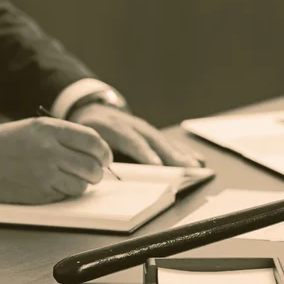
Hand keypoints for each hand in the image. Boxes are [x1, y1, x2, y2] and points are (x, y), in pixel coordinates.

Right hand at [0, 117, 112, 203]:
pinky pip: (67, 194)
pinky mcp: (39, 193)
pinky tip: (57, 185)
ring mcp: (44, 173)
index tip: (105, 157)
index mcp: (49, 129)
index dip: (104, 151)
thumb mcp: (34, 128)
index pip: (92, 141)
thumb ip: (64, 136)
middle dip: (98, 170)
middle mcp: (49, 149)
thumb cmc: (4, 144)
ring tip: (74, 178)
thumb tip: (95, 150)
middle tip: (94, 172)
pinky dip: (68, 192)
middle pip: (92, 164)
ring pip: (83, 183)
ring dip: (84, 183)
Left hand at [69, 103, 202, 166]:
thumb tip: (108, 175)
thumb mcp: (86, 141)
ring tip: (196, 167)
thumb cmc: (88, 131)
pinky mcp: (152, 132)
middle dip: (171, 155)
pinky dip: (183, 151)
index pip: (131, 140)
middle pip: (154, 141)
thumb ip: (97, 156)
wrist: (91, 109)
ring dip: (181, 155)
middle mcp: (133, 125)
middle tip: (186, 168)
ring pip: (165, 141)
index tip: (156, 165)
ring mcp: (145, 128)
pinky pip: (170, 142)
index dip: (144, 153)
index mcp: (113, 126)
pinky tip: (197, 159)